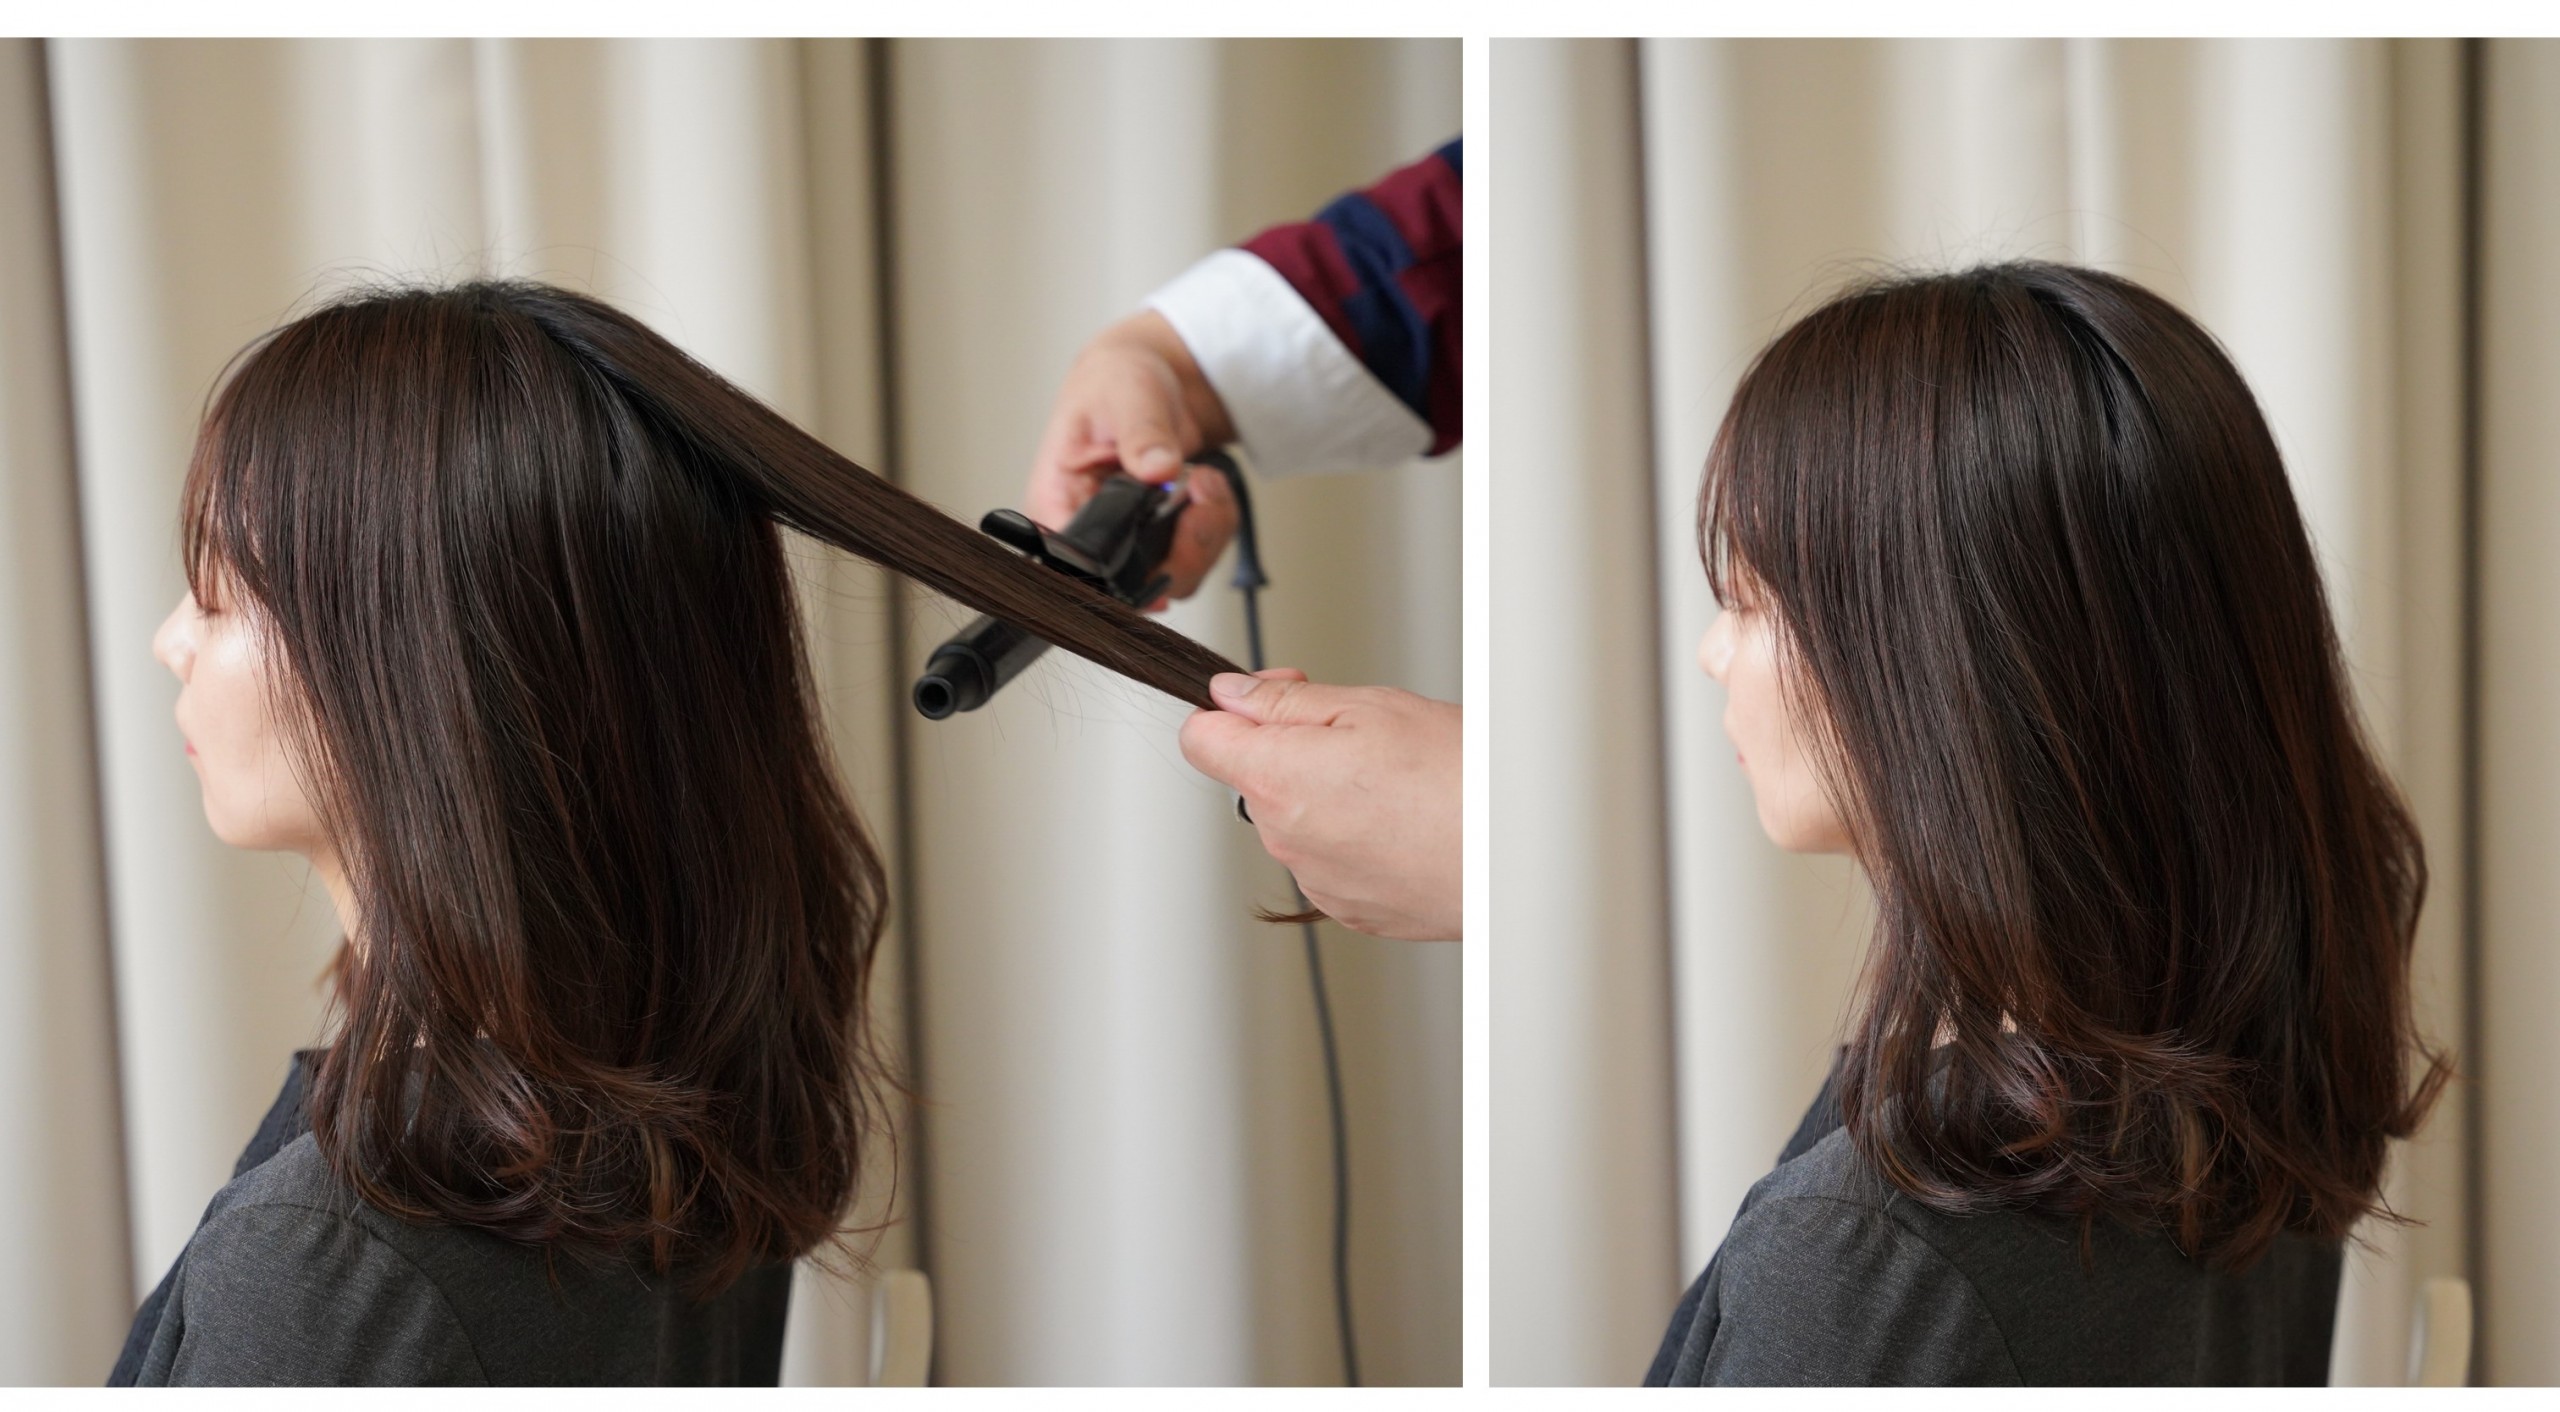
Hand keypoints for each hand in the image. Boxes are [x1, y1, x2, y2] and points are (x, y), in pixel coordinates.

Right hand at [1026, 309, 1240, 608]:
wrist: (1150, 376)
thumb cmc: (1114, 382)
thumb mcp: (1125, 394)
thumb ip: (1141, 432)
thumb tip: (1156, 469)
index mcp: (1057, 504)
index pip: (1078, 568)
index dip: (1122, 575)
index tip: (1165, 547)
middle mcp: (1088, 534)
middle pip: (1136, 586)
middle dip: (1185, 547)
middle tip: (1200, 490)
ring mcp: (1128, 542)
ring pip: (1176, 577)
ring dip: (1208, 531)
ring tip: (1203, 477)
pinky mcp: (1161, 540)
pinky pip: (1199, 557)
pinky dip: (1217, 523)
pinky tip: (1208, 485)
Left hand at [1179, 670, 1461, 940]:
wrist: (1514, 860)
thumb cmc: (1460, 781)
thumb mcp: (1371, 708)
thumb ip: (1286, 702)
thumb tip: (1232, 694)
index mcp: (1277, 778)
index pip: (1200, 738)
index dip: (1232, 710)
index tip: (1270, 700)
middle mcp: (1283, 837)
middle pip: (1254, 779)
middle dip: (1292, 751)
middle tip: (1362, 739)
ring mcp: (1313, 880)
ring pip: (1294, 821)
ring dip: (1326, 797)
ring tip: (1396, 786)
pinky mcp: (1345, 909)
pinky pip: (1329, 860)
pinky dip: (1354, 838)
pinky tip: (1403, 822)